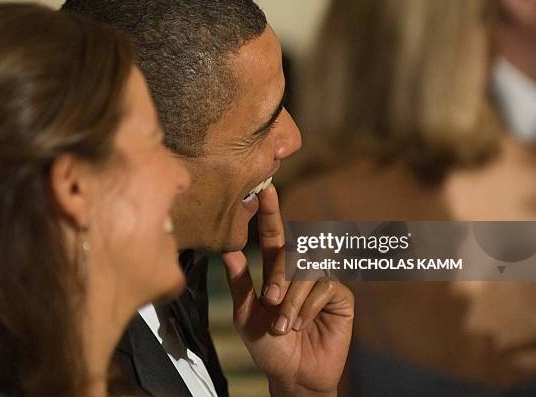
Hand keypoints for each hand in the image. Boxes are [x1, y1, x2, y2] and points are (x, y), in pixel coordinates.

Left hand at [221, 184, 353, 396]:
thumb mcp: (246, 314)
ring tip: (284, 324)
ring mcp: (321, 282)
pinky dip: (309, 306)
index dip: (270, 212)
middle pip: (293, 252)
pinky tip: (303, 323)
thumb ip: (240, 281)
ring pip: (308, 270)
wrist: (293, 375)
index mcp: (277, 272)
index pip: (275, 236)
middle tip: (271, 301)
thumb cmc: (268, 346)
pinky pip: (325, 287)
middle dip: (280, 275)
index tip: (265, 189)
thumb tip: (226, 249)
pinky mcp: (340, 296)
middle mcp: (300, 272)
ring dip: (293, 299)